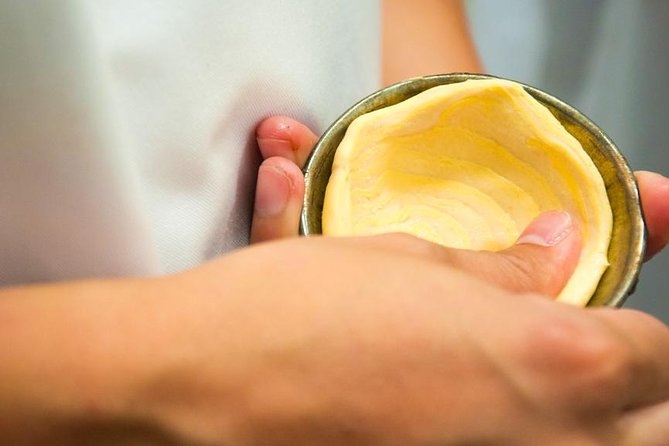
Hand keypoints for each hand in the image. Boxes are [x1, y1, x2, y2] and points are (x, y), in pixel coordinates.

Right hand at [131, 116, 668, 444]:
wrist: (203, 382)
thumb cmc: (296, 310)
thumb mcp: (408, 261)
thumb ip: (503, 267)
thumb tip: (558, 245)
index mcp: (547, 358)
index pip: (655, 355)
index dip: (633, 333)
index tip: (603, 320)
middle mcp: (545, 442)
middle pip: (654, 425)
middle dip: (631, 391)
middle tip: (584, 365)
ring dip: (588, 426)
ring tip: (530, 394)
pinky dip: (525, 441)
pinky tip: (471, 418)